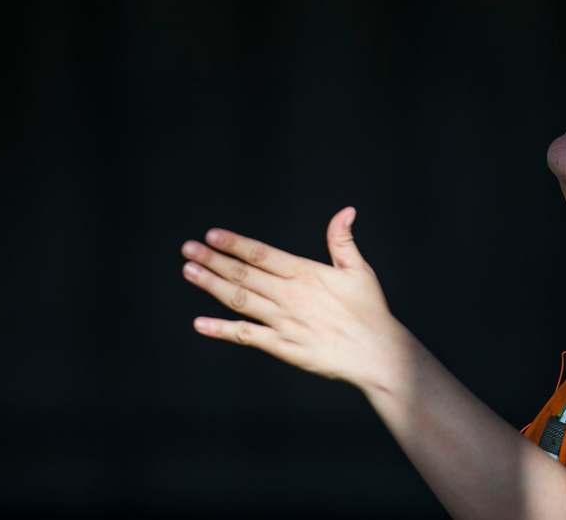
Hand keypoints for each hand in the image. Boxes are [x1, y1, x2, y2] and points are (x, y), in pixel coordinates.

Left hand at [181, 206, 398, 385]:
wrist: (376, 353)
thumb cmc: (370, 311)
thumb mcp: (359, 270)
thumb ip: (343, 240)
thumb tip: (346, 211)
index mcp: (306, 273)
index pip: (262, 254)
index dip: (235, 244)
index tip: (212, 234)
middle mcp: (290, 295)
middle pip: (244, 274)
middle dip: (214, 259)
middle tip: (188, 248)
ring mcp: (283, 322)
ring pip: (240, 300)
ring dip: (212, 285)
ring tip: (189, 271)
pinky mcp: (282, 347)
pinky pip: (246, 336)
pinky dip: (221, 330)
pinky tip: (200, 323)